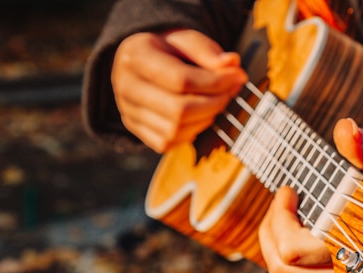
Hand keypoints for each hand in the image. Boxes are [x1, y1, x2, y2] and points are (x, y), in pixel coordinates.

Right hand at [111, 30, 247, 152]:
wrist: (141, 62)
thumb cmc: (168, 49)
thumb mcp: (185, 39)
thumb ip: (207, 51)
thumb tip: (233, 64)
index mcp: (135, 57)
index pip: (181, 80)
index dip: (215, 82)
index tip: (238, 76)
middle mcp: (125, 86)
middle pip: (178, 110)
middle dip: (214, 104)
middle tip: (230, 92)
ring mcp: (127, 111)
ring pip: (174, 130)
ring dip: (205, 119)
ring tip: (216, 102)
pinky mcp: (135, 130)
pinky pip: (168, 142)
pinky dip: (191, 132)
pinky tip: (200, 115)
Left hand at [258, 118, 362, 272]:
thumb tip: (346, 130)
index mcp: (362, 251)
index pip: (295, 250)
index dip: (281, 216)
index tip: (291, 189)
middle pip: (284, 268)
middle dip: (273, 229)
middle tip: (287, 200)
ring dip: (276, 247)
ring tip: (289, 216)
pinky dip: (290, 265)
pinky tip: (299, 239)